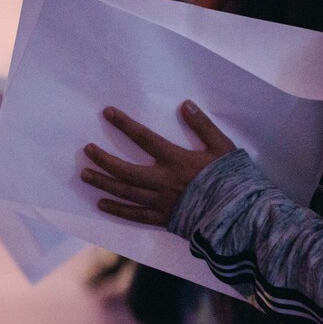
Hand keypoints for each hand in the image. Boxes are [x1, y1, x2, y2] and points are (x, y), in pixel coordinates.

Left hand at [81, 101, 234, 226]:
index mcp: (175, 160)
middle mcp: (162, 181)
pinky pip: (135, 215)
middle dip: (103, 159)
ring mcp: (160, 202)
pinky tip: (101, 204)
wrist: (237, 214)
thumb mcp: (222, 146)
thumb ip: (203, 125)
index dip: (124, 124)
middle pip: (124, 169)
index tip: (107, 113)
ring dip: (103, 182)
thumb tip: (185, 105)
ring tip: (84, 175)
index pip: (144, 138)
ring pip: (125, 192)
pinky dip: (117, 209)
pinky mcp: (163, 219)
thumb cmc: (231, 179)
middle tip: (87, 150)